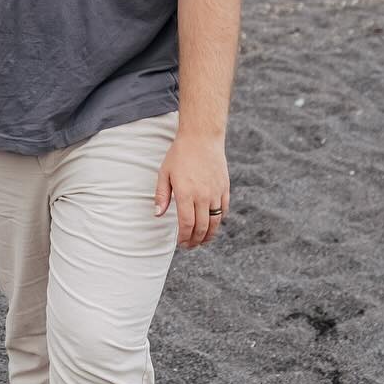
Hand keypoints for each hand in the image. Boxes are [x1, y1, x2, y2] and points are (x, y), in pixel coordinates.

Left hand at [154, 133, 229, 248]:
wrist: (202, 138)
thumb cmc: (180, 154)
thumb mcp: (164, 173)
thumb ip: (161, 196)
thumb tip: (158, 214)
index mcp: (186, 193)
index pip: (187, 224)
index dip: (184, 237)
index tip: (181, 243)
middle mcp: (203, 196)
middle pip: (202, 227)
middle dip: (195, 240)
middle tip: (190, 246)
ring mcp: (216, 193)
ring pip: (215, 222)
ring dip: (208, 235)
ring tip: (201, 240)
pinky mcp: (225, 188)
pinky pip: (223, 211)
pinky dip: (218, 221)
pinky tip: (212, 224)